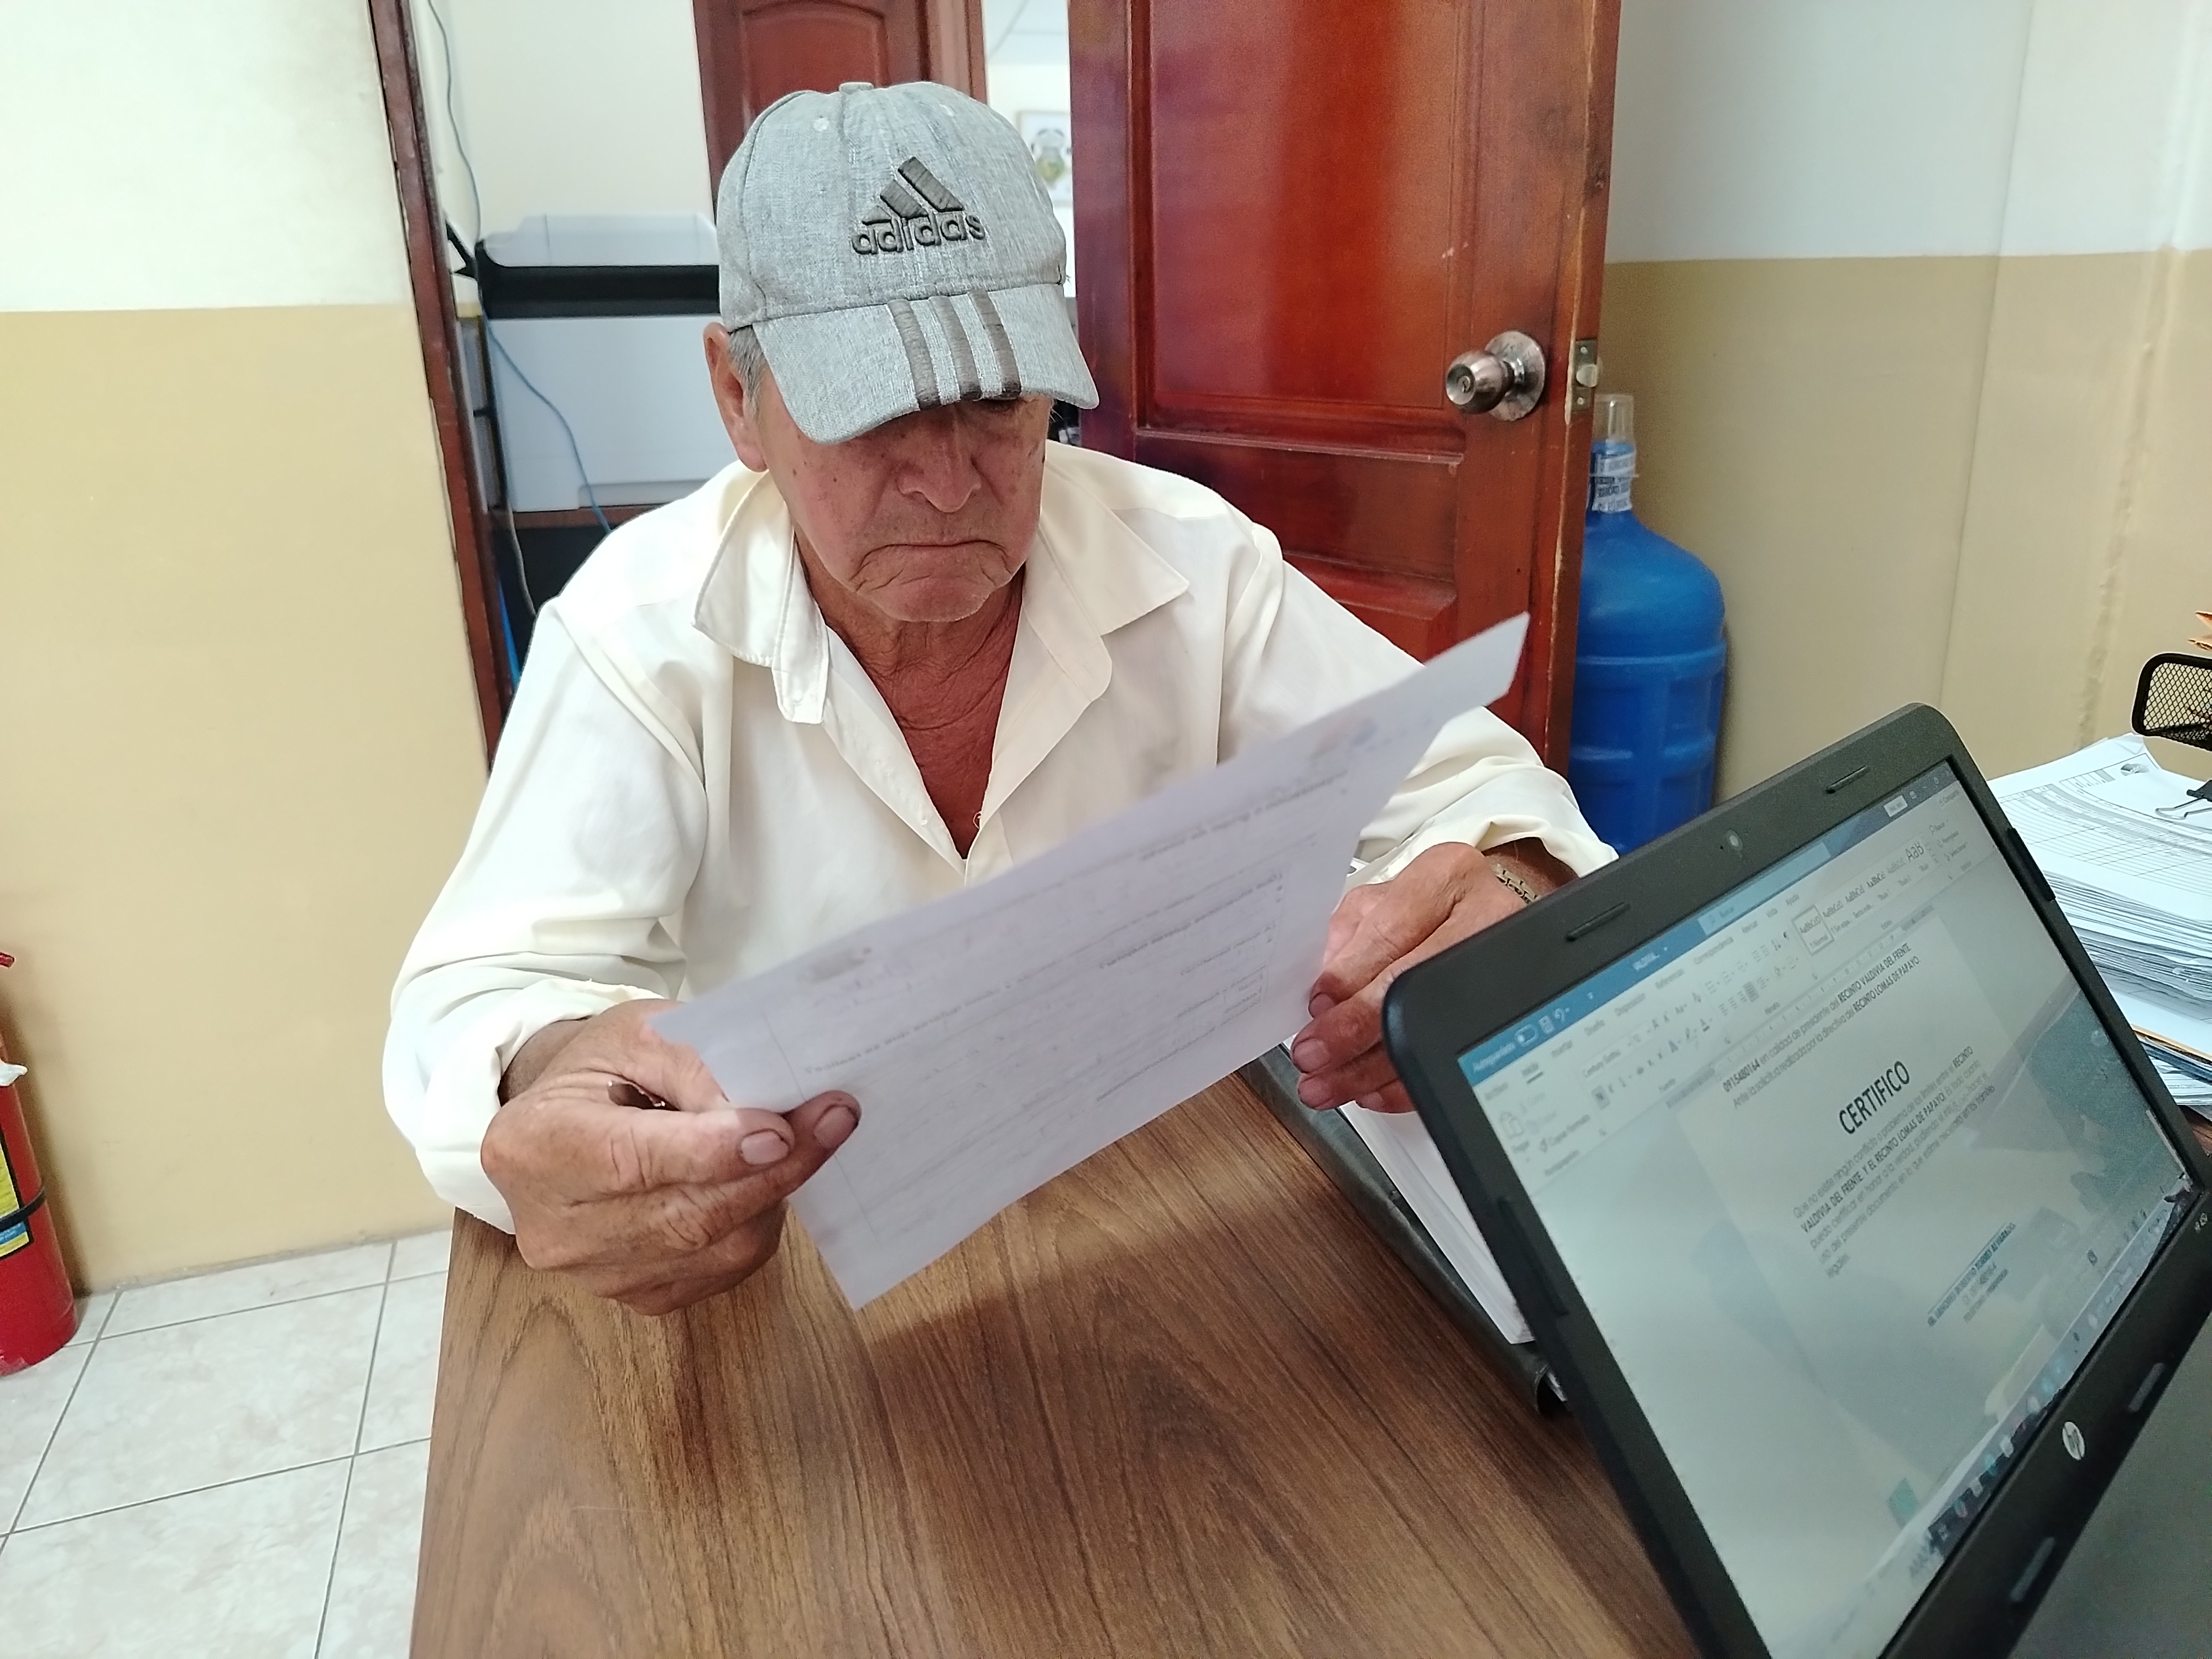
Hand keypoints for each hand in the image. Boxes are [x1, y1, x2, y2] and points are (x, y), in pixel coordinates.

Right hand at [481, 999, 857, 1314]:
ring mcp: (595, 1274)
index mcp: (531, 1146)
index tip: (781, 1130)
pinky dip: (757, 1223)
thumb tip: (763, 1109)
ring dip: (773, 1194)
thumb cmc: (604, 1067)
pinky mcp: (638, 1295)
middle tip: (832, 1121)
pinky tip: (767, 1180)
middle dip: (769, 1169)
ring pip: (712, 1248)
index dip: (710, 1152)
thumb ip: (694, 1063)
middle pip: (680, 1215)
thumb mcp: (638, 1032)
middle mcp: (554, 1227)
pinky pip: (721, 1270)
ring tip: (808, 1140)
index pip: (628, 1160)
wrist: (569, 1120)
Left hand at [1289, 843, 1552, 1113]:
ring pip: (1429, 1027)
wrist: (1484, 915)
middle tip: (1314, 1055)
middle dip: (1352, 1029)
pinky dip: (1404, 1081)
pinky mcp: (1509, 1008)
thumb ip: (1346, 940)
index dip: (1347, 977)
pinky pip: (1450, 1054)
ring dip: (1368, 1068)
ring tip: (1330, 1082)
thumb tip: (1320, 997)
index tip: (1315, 1008)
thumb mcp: (1381, 903)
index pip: (1389, 931)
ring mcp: (1505, 965)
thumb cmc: (1425, 908)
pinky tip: (1373, 1087)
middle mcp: (1485, 914)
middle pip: (1410, 984)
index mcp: (1447, 877)